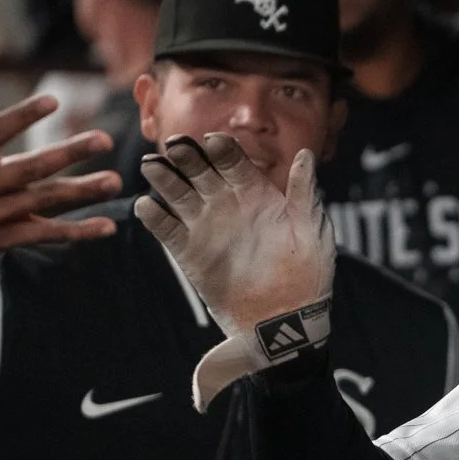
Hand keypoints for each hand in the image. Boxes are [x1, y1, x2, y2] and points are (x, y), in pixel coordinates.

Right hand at [0, 71, 121, 304]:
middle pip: (29, 167)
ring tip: (114, 181)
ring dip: (81, 191)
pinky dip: (76, 232)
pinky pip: (44, 234)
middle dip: (68, 153)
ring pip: (43, 200)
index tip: (53, 101)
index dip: (22, 117)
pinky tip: (106, 227)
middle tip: (103, 140)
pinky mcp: (2, 238)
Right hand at [136, 133, 335, 409]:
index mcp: (256, 192)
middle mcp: (227, 203)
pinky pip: (165, 229)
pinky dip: (154, 217)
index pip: (233, 161)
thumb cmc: (307, 273)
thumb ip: (304, 192)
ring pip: (177, 193)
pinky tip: (147, 206)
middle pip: (200, 169)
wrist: (285, 319)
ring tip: (151, 164)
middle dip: (187, 155)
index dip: (222, 149)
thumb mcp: (311, 229)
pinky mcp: (188, 252)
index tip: (212, 140)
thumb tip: (307, 154)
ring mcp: (205, 226)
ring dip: (163, 177)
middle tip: (175, 145)